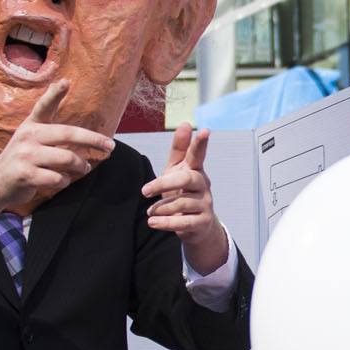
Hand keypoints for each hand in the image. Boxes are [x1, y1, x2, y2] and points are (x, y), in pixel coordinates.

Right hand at [0, 82, 111, 219]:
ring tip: (83, 167)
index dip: (54, 94)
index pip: (44, 106)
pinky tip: (62, 180)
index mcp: (31, 125)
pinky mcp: (26, 175)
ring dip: (80, 166)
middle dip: (93, 140)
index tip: (66, 82)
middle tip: (109, 146)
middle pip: (67, 134)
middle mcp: (27, 136)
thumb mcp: (31, 135)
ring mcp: (25, 156)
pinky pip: (58, 178)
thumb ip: (49, 121)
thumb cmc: (22, 158)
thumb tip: (68, 94)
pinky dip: (65, 181)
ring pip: (66, 159)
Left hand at [142, 125, 228, 273]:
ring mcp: (205, 203)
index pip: (197, 154)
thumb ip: (179, 149)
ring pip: (181, 203)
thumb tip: (186, 123)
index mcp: (195, 169)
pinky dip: (166, 223)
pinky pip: (184, 222)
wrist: (196, 226)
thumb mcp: (177, 170)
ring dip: (161, 208)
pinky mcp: (203, 221)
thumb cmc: (183, 193)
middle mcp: (203, 185)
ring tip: (150, 212)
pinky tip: (153, 222)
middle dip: (163, 184)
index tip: (205, 130)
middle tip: (144, 191)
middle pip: (186, 178)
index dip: (200, 143)